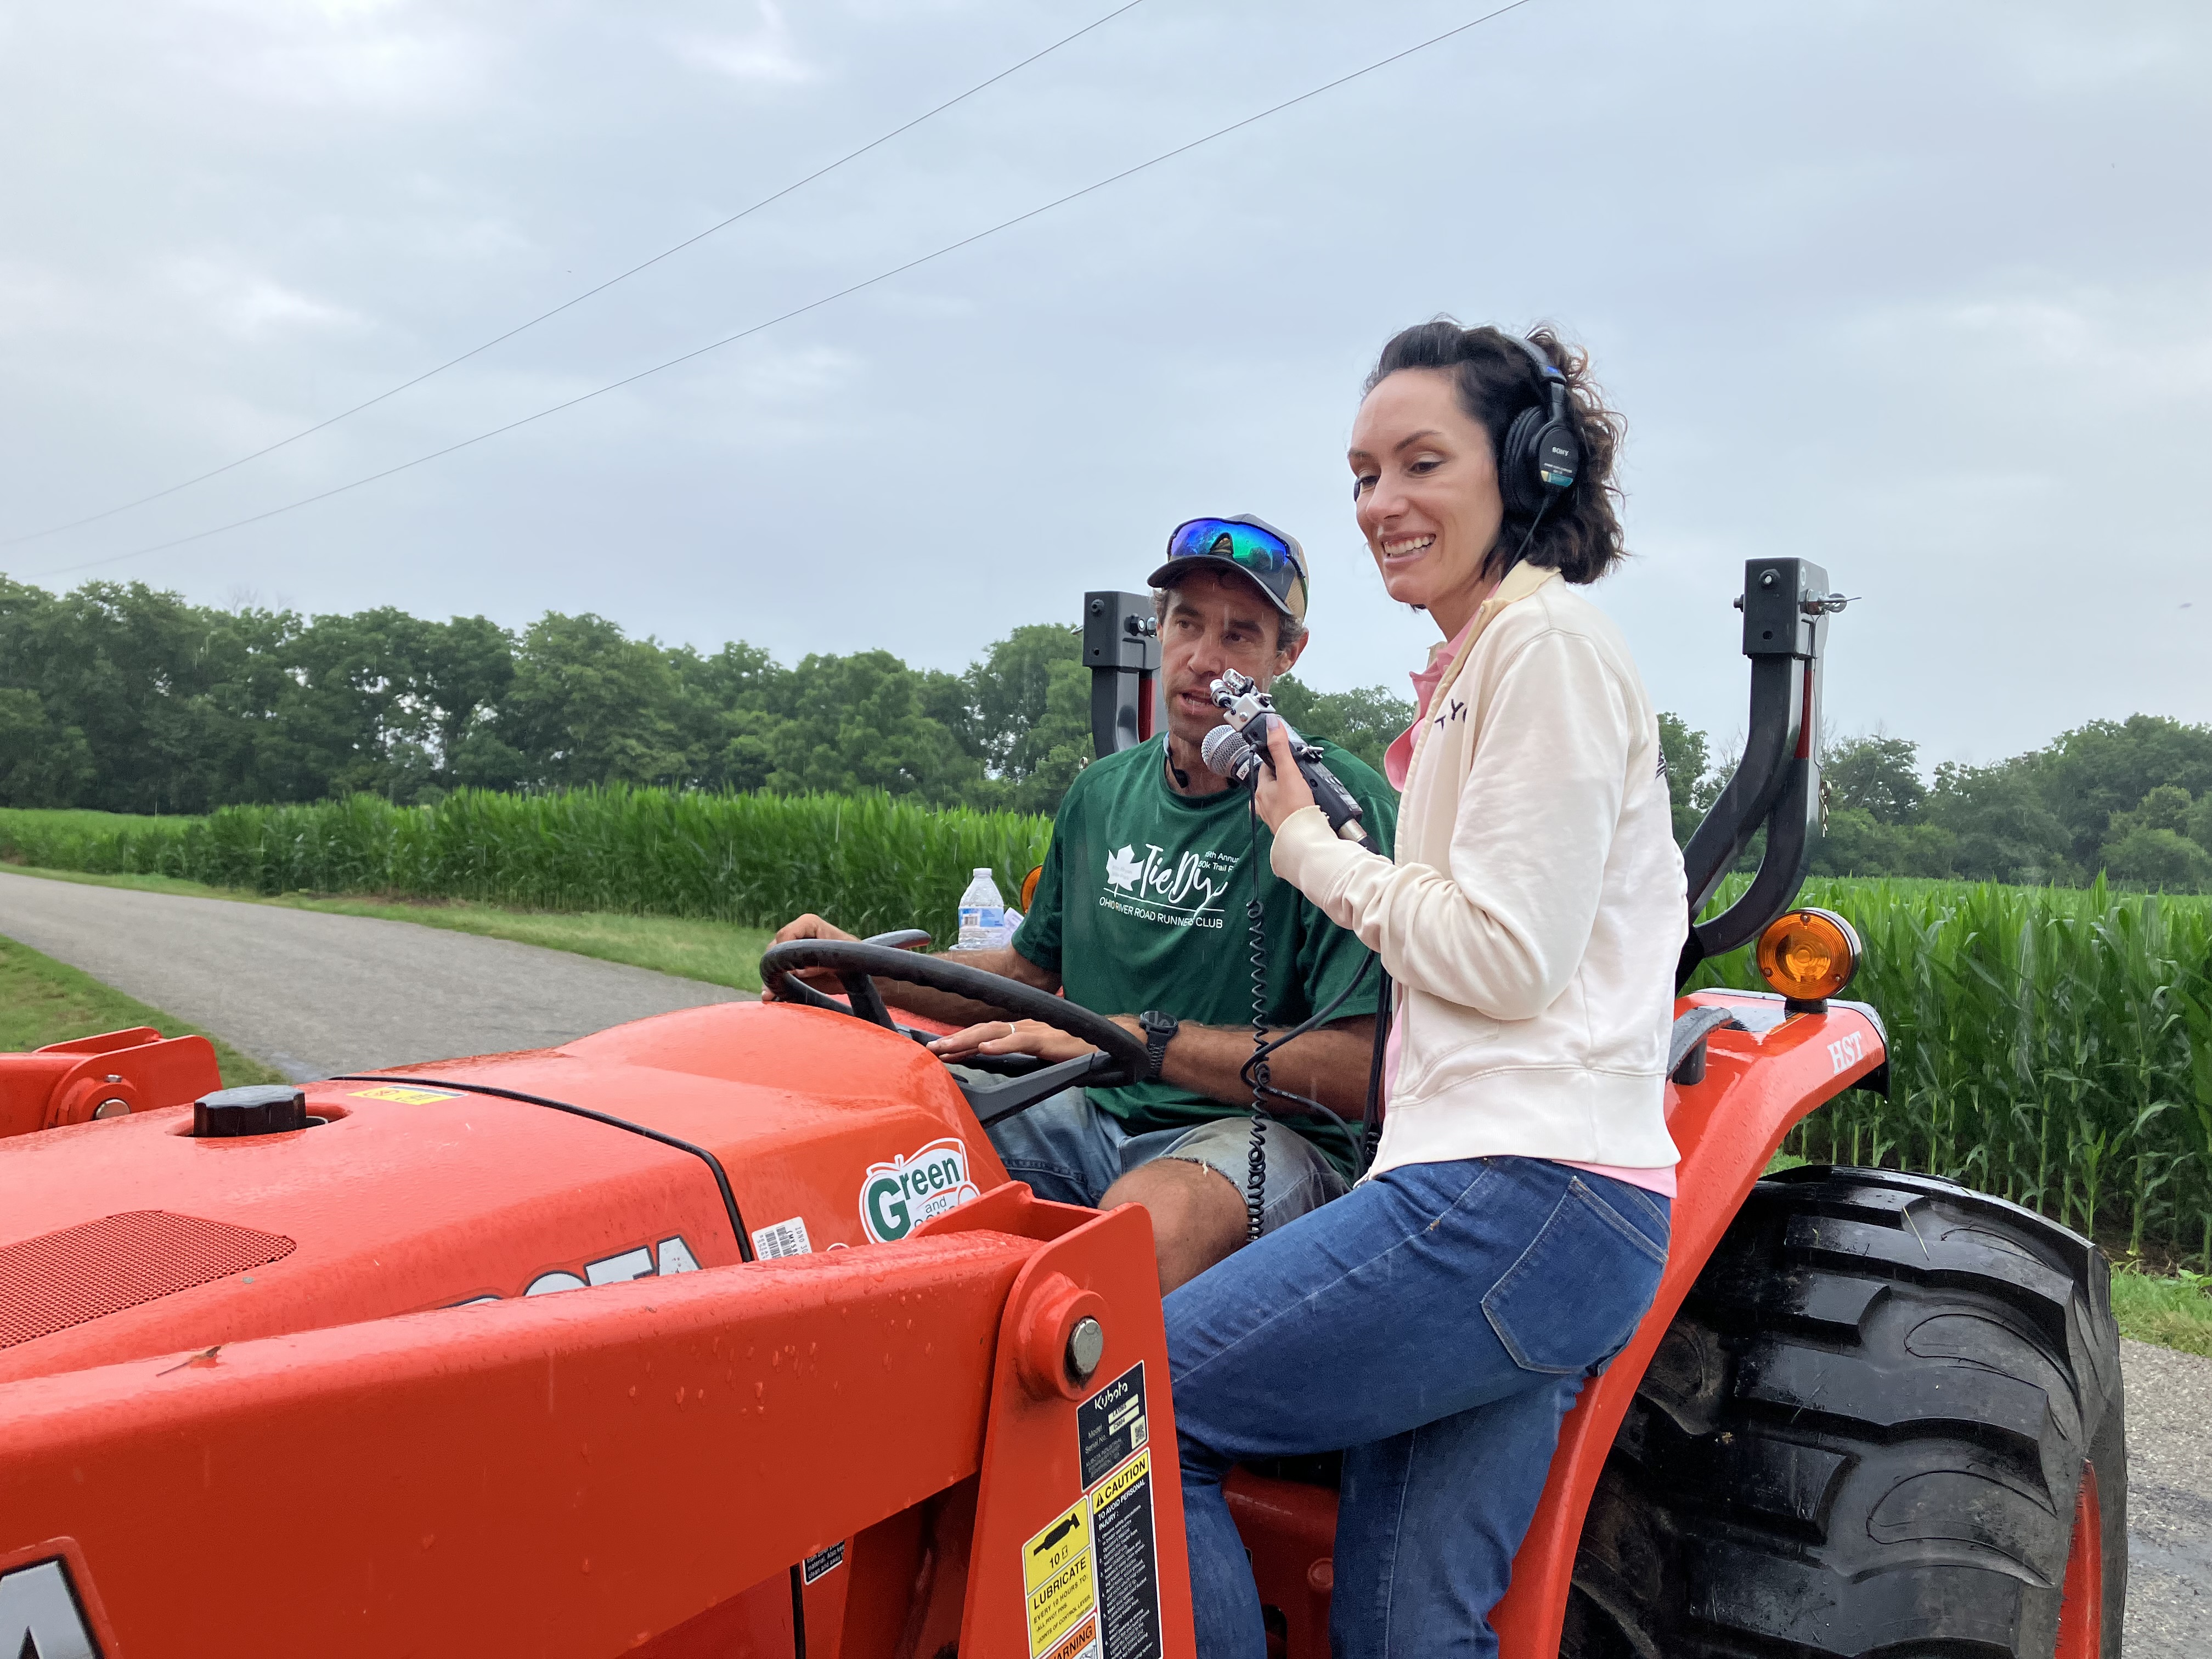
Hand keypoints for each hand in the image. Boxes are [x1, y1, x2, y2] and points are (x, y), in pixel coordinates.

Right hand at [762, 913, 856, 1000]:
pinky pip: (775, 975)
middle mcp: (796, 934)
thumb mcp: (842, 959)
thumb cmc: (855, 959)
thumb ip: (819, 962)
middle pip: (774, 949)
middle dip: (774, 968)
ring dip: (770, 980)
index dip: (784, 952)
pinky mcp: (788, 966)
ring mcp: (790, 950)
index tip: (791, 970)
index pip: (785, 935)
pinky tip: (770, 998)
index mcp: (808, 924)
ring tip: (769, 995)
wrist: (858, 975)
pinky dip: (772, 986)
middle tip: (777, 987)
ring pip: (771, 963)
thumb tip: (797, 972)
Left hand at [929, 1016, 1127, 1065]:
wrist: (1109, 1042)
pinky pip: (1021, 1041)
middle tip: (931, 1050)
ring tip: (947, 1048)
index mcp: (1020, 1030)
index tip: (938, 1051)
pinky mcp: (1048, 1040)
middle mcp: (1024, 1026)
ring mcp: (1035, 1030)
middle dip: (955, 1040)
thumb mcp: (1040, 1055)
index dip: (960, 1041)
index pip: (984, 1033)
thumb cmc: (1076, 1050)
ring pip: (994, 1032)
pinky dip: (1001, 1044)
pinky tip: (986, 1048)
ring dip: (968, 1040)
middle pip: (982, 1029)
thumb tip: (993, 1061)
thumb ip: (1018, 1056)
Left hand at [1251, 720, 1317, 831]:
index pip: (1267, 767)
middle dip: (1284, 778)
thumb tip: (1272, 723)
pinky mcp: (1283, 826)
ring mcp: (1272, 816)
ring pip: (1278, 798)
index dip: (1278, 761)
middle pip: (1273, 783)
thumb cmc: (1295, 807)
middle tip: (1300, 777)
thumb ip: (1280, 748)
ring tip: (1302, 793)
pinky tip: (1302, 808)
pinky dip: (1292, 808)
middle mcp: (1262, 803)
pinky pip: (1286, 811)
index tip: (1290, 759)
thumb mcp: (1289, 772)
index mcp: (1260, 789)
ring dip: (1288, 793)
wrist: (1303, 838)